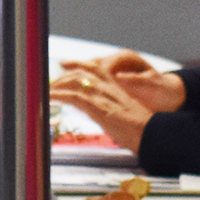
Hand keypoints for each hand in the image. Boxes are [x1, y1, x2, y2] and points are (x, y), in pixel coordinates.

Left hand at [50, 65, 179, 152]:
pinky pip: (75, 96)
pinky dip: (60, 95)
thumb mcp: (126, 115)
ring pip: (76, 81)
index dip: (78, 64)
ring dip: (59, 85)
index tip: (64, 64)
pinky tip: (51, 97)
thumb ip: (111, 110)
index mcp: (117, 88)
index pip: (95, 69)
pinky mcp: (99, 107)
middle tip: (49, 83)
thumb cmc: (143, 131)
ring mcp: (104, 96)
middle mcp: (110, 88)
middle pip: (82, 72)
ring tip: (47, 91)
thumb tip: (100, 115)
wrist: (153, 135)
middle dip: (63, 76)